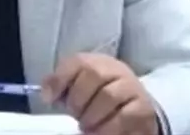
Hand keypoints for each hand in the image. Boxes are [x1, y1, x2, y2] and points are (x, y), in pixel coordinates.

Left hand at [41, 53, 158, 134]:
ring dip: (91, 115)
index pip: (77, 61)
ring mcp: (132, 87)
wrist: (135, 112)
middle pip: (94, 74)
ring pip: (109, 95)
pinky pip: (123, 116)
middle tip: (74, 115)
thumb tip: (46, 94)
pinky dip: (106, 128)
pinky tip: (98, 133)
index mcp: (97, 62)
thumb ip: (60, 86)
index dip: (60, 79)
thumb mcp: (78, 89)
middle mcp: (116, 70)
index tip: (49, 99)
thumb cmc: (99, 100)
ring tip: (85, 126)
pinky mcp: (143, 109)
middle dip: (77, 99)